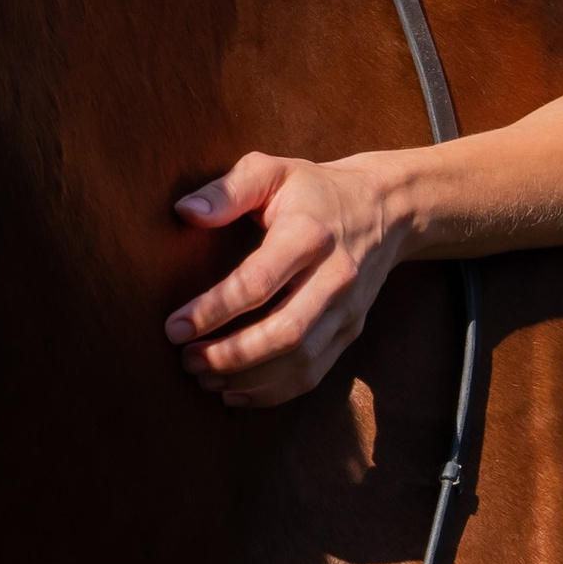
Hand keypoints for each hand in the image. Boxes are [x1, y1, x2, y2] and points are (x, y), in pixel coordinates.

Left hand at [166, 151, 407, 406]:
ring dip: (248, 378)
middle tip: (186, 359)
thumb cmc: (314, 190)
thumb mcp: (272, 171)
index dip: (213, 310)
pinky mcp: (351, 330)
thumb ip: (227, 189)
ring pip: (300, 361)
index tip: (174, 328)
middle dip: (230, 354)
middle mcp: (335, 276)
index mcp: (308, 234)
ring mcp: (348, 309)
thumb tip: (185, 212)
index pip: (258, 282)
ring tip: (202, 377)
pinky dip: (273, 392)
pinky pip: (314, 374)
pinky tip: (235, 392)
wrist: (388, 208)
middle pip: (284, 332)